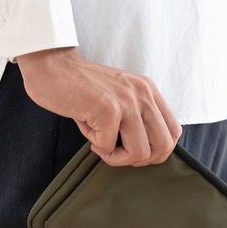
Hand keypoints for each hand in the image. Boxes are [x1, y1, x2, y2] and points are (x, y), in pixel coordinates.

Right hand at [17, 47, 182, 166]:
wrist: (52, 67)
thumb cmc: (82, 88)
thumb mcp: (120, 98)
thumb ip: (137, 117)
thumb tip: (146, 153)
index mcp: (149, 92)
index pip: (174, 132)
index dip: (159, 151)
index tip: (136, 151)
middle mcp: (143, 94)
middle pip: (163, 146)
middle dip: (140, 160)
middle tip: (119, 154)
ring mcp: (127, 101)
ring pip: (140, 152)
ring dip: (118, 158)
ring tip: (101, 144)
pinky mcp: (108, 110)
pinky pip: (109, 147)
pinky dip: (96, 145)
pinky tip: (86, 128)